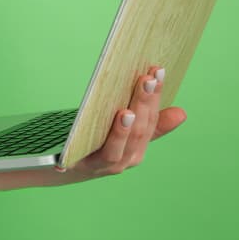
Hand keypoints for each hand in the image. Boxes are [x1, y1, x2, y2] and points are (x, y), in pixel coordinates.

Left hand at [65, 66, 187, 178]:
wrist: (57, 168)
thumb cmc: (93, 144)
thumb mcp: (121, 131)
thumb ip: (147, 123)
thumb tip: (181, 112)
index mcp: (137, 147)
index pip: (151, 120)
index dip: (155, 96)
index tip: (158, 71)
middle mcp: (127, 159)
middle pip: (139, 130)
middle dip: (144, 103)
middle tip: (148, 78)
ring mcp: (108, 166)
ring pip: (123, 145)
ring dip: (127, 125)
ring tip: (131, 106)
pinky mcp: (85, 167)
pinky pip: (102, 153)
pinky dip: (113, 137)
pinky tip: (116, 119)